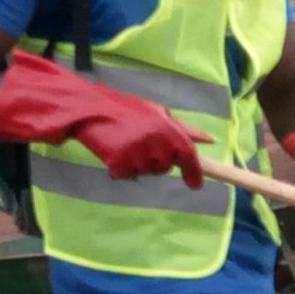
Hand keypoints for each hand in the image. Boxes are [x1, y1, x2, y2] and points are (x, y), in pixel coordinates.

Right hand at [0, 50, 204, 184]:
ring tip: (122, 144)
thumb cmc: (121, 109)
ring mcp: (138, 151)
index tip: (195, 185)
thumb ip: (181, 128)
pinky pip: (125, 175)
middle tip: (138, 146)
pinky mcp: (120, 161)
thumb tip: (208, 140)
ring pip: (145, 172)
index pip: (188, 155)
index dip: (195, 172)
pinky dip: (118, 168)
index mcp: (167, 125)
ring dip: (136, 164)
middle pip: (165, 167)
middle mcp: (156, 139)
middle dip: (155, 163)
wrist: (86, 108)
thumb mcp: (155, 112)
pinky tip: (111, 152)